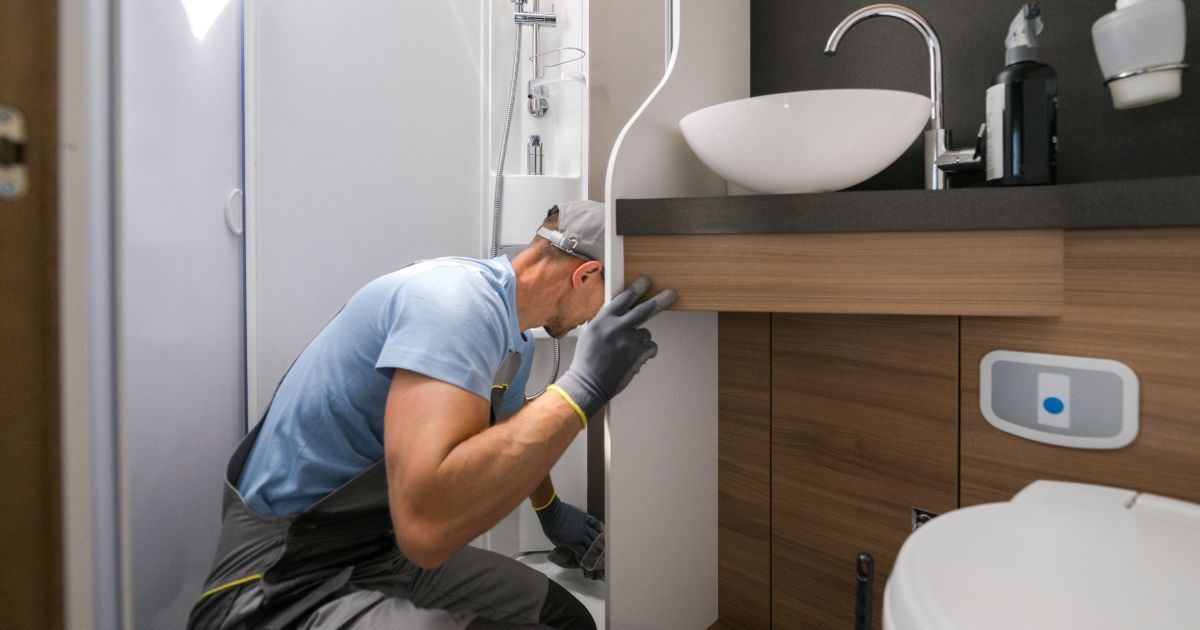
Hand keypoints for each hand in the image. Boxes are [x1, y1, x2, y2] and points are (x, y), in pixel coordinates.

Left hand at [535, 495, 602, 560]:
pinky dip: (598, 527)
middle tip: (599, 553)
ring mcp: (584, 525)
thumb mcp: (556, 541)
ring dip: (599, 539)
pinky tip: (601, 530)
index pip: (584, 552)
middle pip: (592, 544)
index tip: (589, 559)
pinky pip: (594, 523)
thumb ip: (565, 544)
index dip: (587, 557)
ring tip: (603, 543)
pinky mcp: (584, 517)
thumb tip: (569, 546)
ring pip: (595, 534)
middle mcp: (581, 535)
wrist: (552, 512)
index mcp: (573, 542)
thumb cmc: (551, 527)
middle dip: (595, 550)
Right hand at [553, 276, 675, 420]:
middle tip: (670, 295)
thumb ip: (606, 322)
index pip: (623, 298)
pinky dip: (646, 353)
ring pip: (646, 333)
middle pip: (644, 309)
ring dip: (641, 341)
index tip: (645, 281)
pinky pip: (651, 347)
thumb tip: (621, 314)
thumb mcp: (590, 334)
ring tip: (627, 352)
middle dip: (660, 301)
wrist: (588, 384)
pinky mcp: (637, 353)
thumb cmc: (587, 362)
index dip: (636, 288)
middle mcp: (616, 327)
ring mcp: (628, 340)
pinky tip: (635, 359)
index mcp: (602, 320)